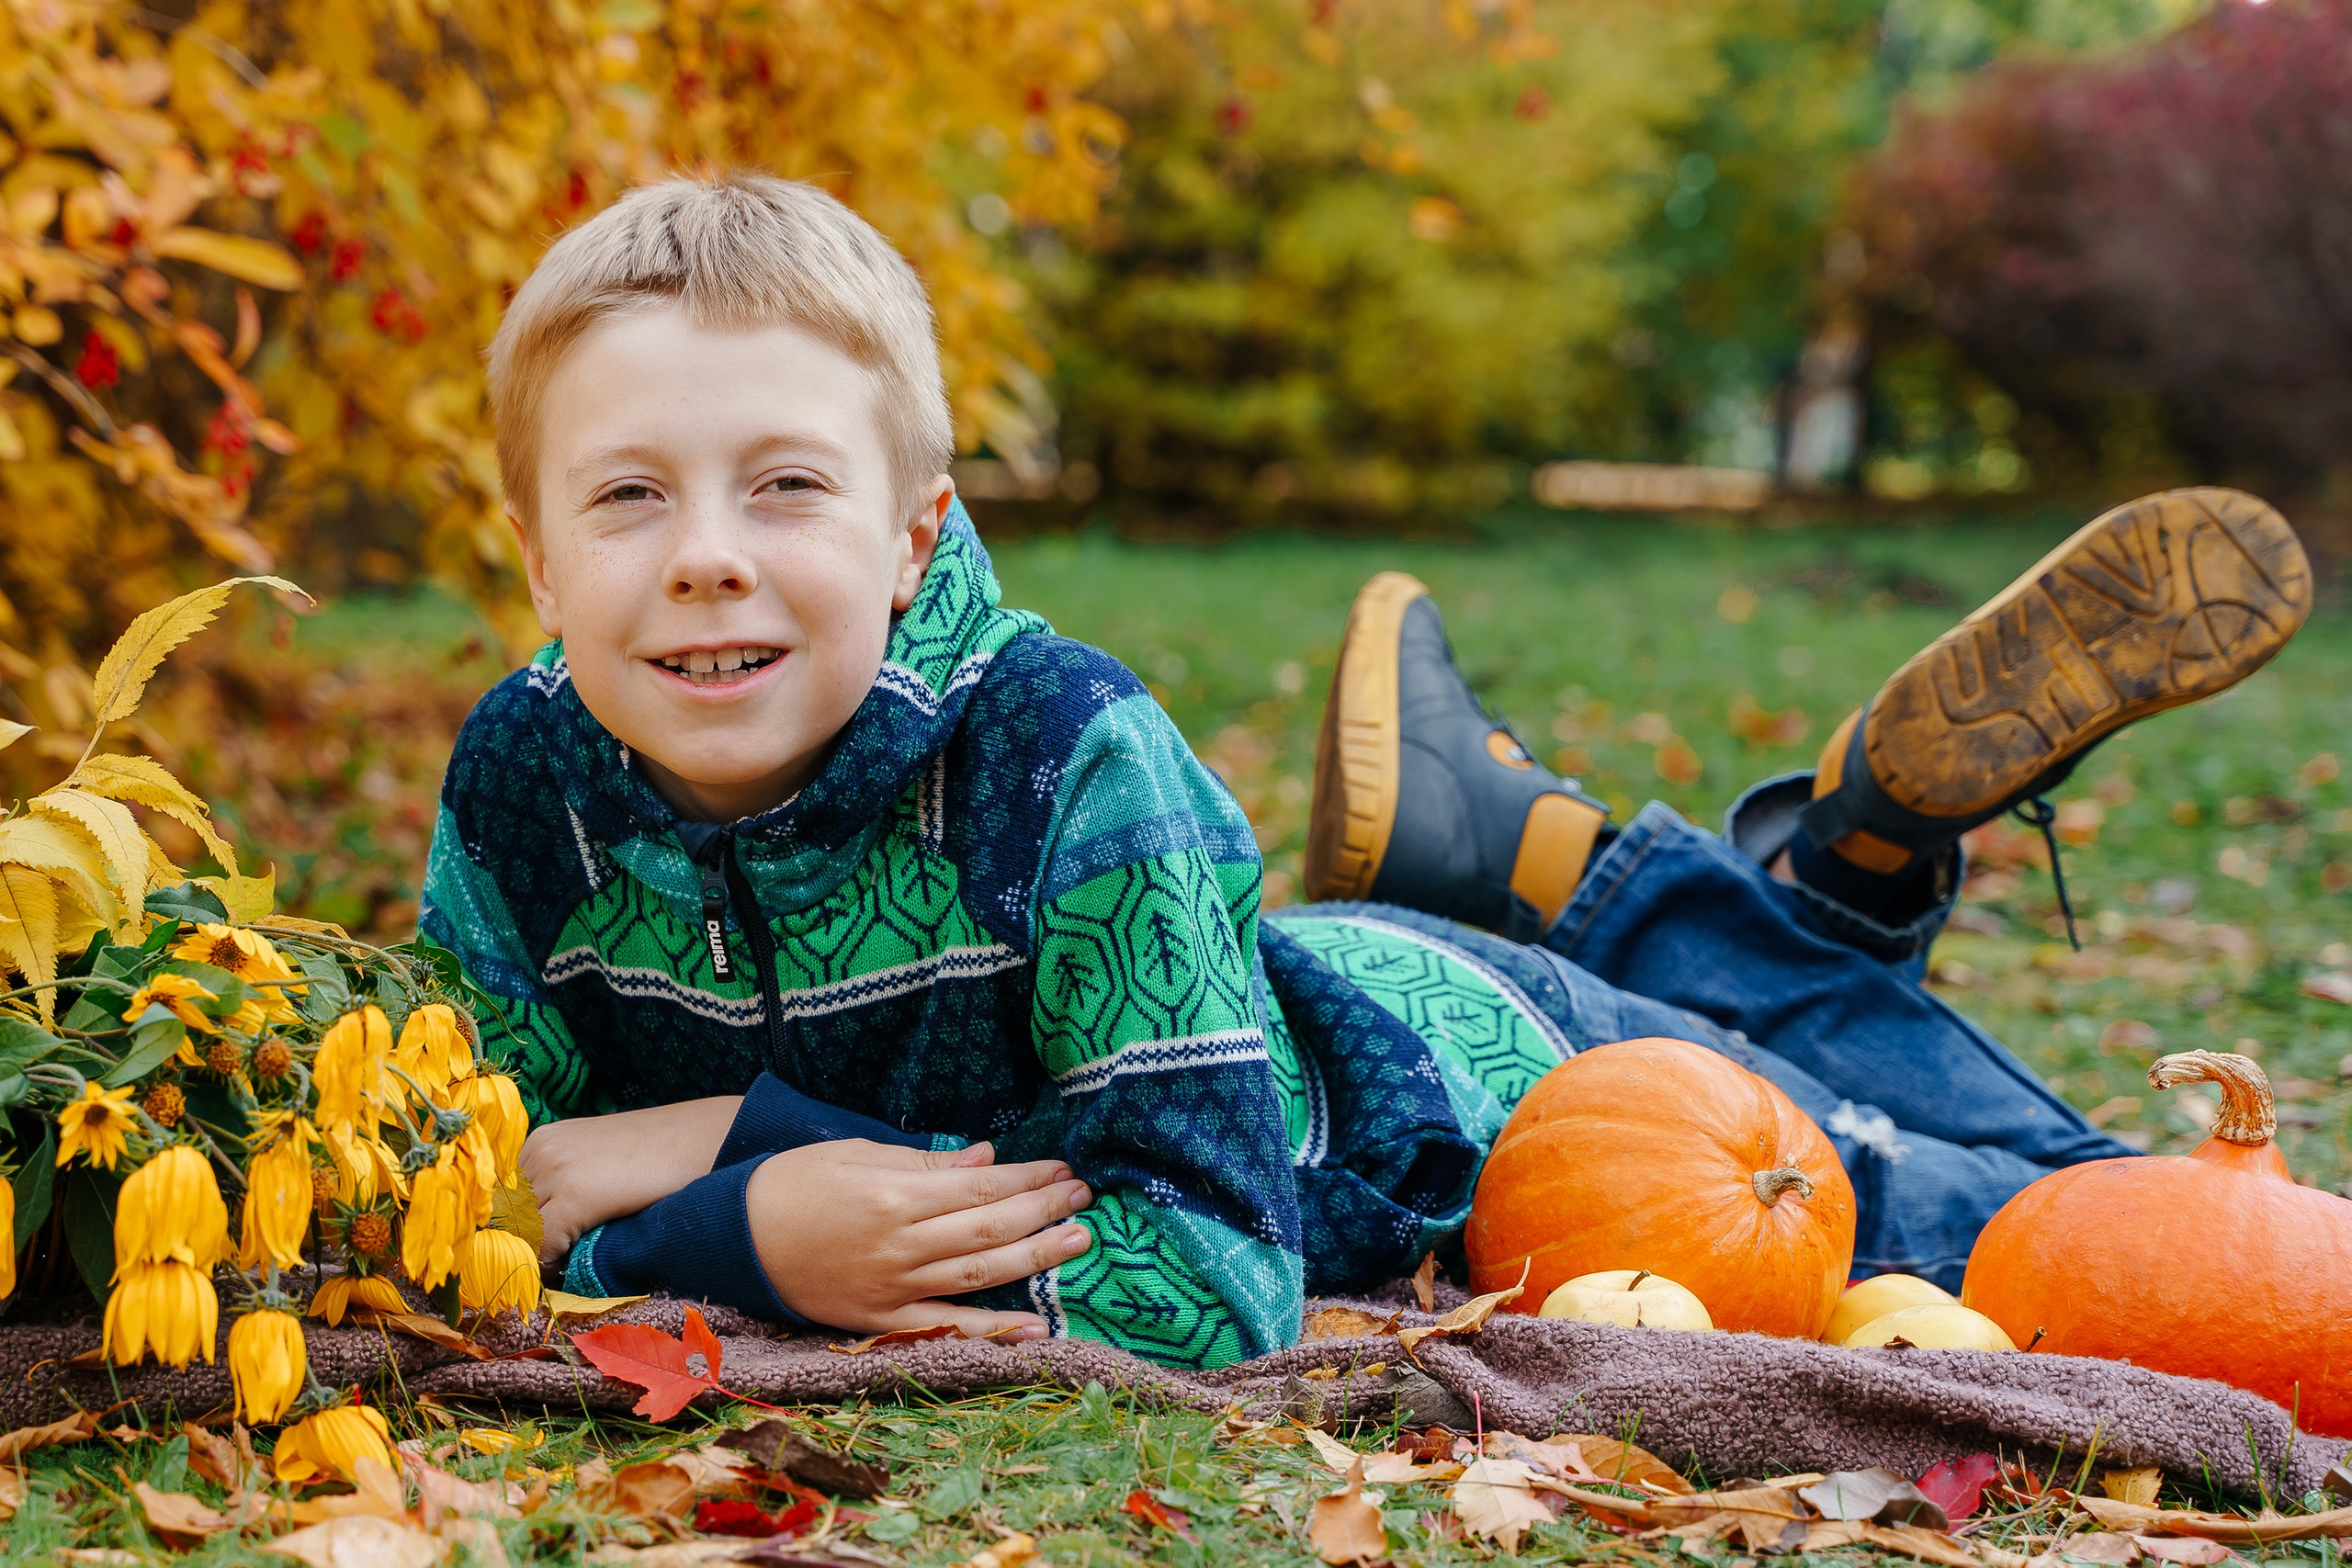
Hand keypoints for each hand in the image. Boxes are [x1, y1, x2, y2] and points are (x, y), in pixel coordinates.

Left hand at [522, 1095, 741, 1261]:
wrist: (710, 1136)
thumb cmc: (662, 1155)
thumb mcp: (600, 1162)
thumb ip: (565, 1186)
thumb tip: (539, 1236)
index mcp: (542, 1139)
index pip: (503, 1202)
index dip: (518, 1232)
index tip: (541, 1253)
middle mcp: (540, 1148)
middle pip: (507, 1218)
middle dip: (526, 1246)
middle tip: (555, 1266)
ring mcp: (556, 1168)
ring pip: (521, 1233)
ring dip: (540, 1256)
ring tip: (569, 1264)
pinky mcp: (576, 1194)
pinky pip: (542, 1245)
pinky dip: (553, 1264)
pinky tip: (579, 1263)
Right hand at [747, 1140, 1092, 1338]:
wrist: (731, 1238)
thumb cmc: (793, 1183)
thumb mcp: (856, 1154)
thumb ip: (924, 1163)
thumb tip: (984, 1160)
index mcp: (894, 1196)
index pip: (981, 1188)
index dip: (1028, 1178)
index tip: (1063, 1168)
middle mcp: (899, 1246)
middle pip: (990, 1230)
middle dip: (1044, 1211)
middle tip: (1084, 1198)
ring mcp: (892, 1288)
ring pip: (979, 1275)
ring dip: (1034, 1259)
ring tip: (1076, 1242)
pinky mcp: (879, 1321)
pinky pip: (945, 1328)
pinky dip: (991, 1331)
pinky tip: (1034, 1327)